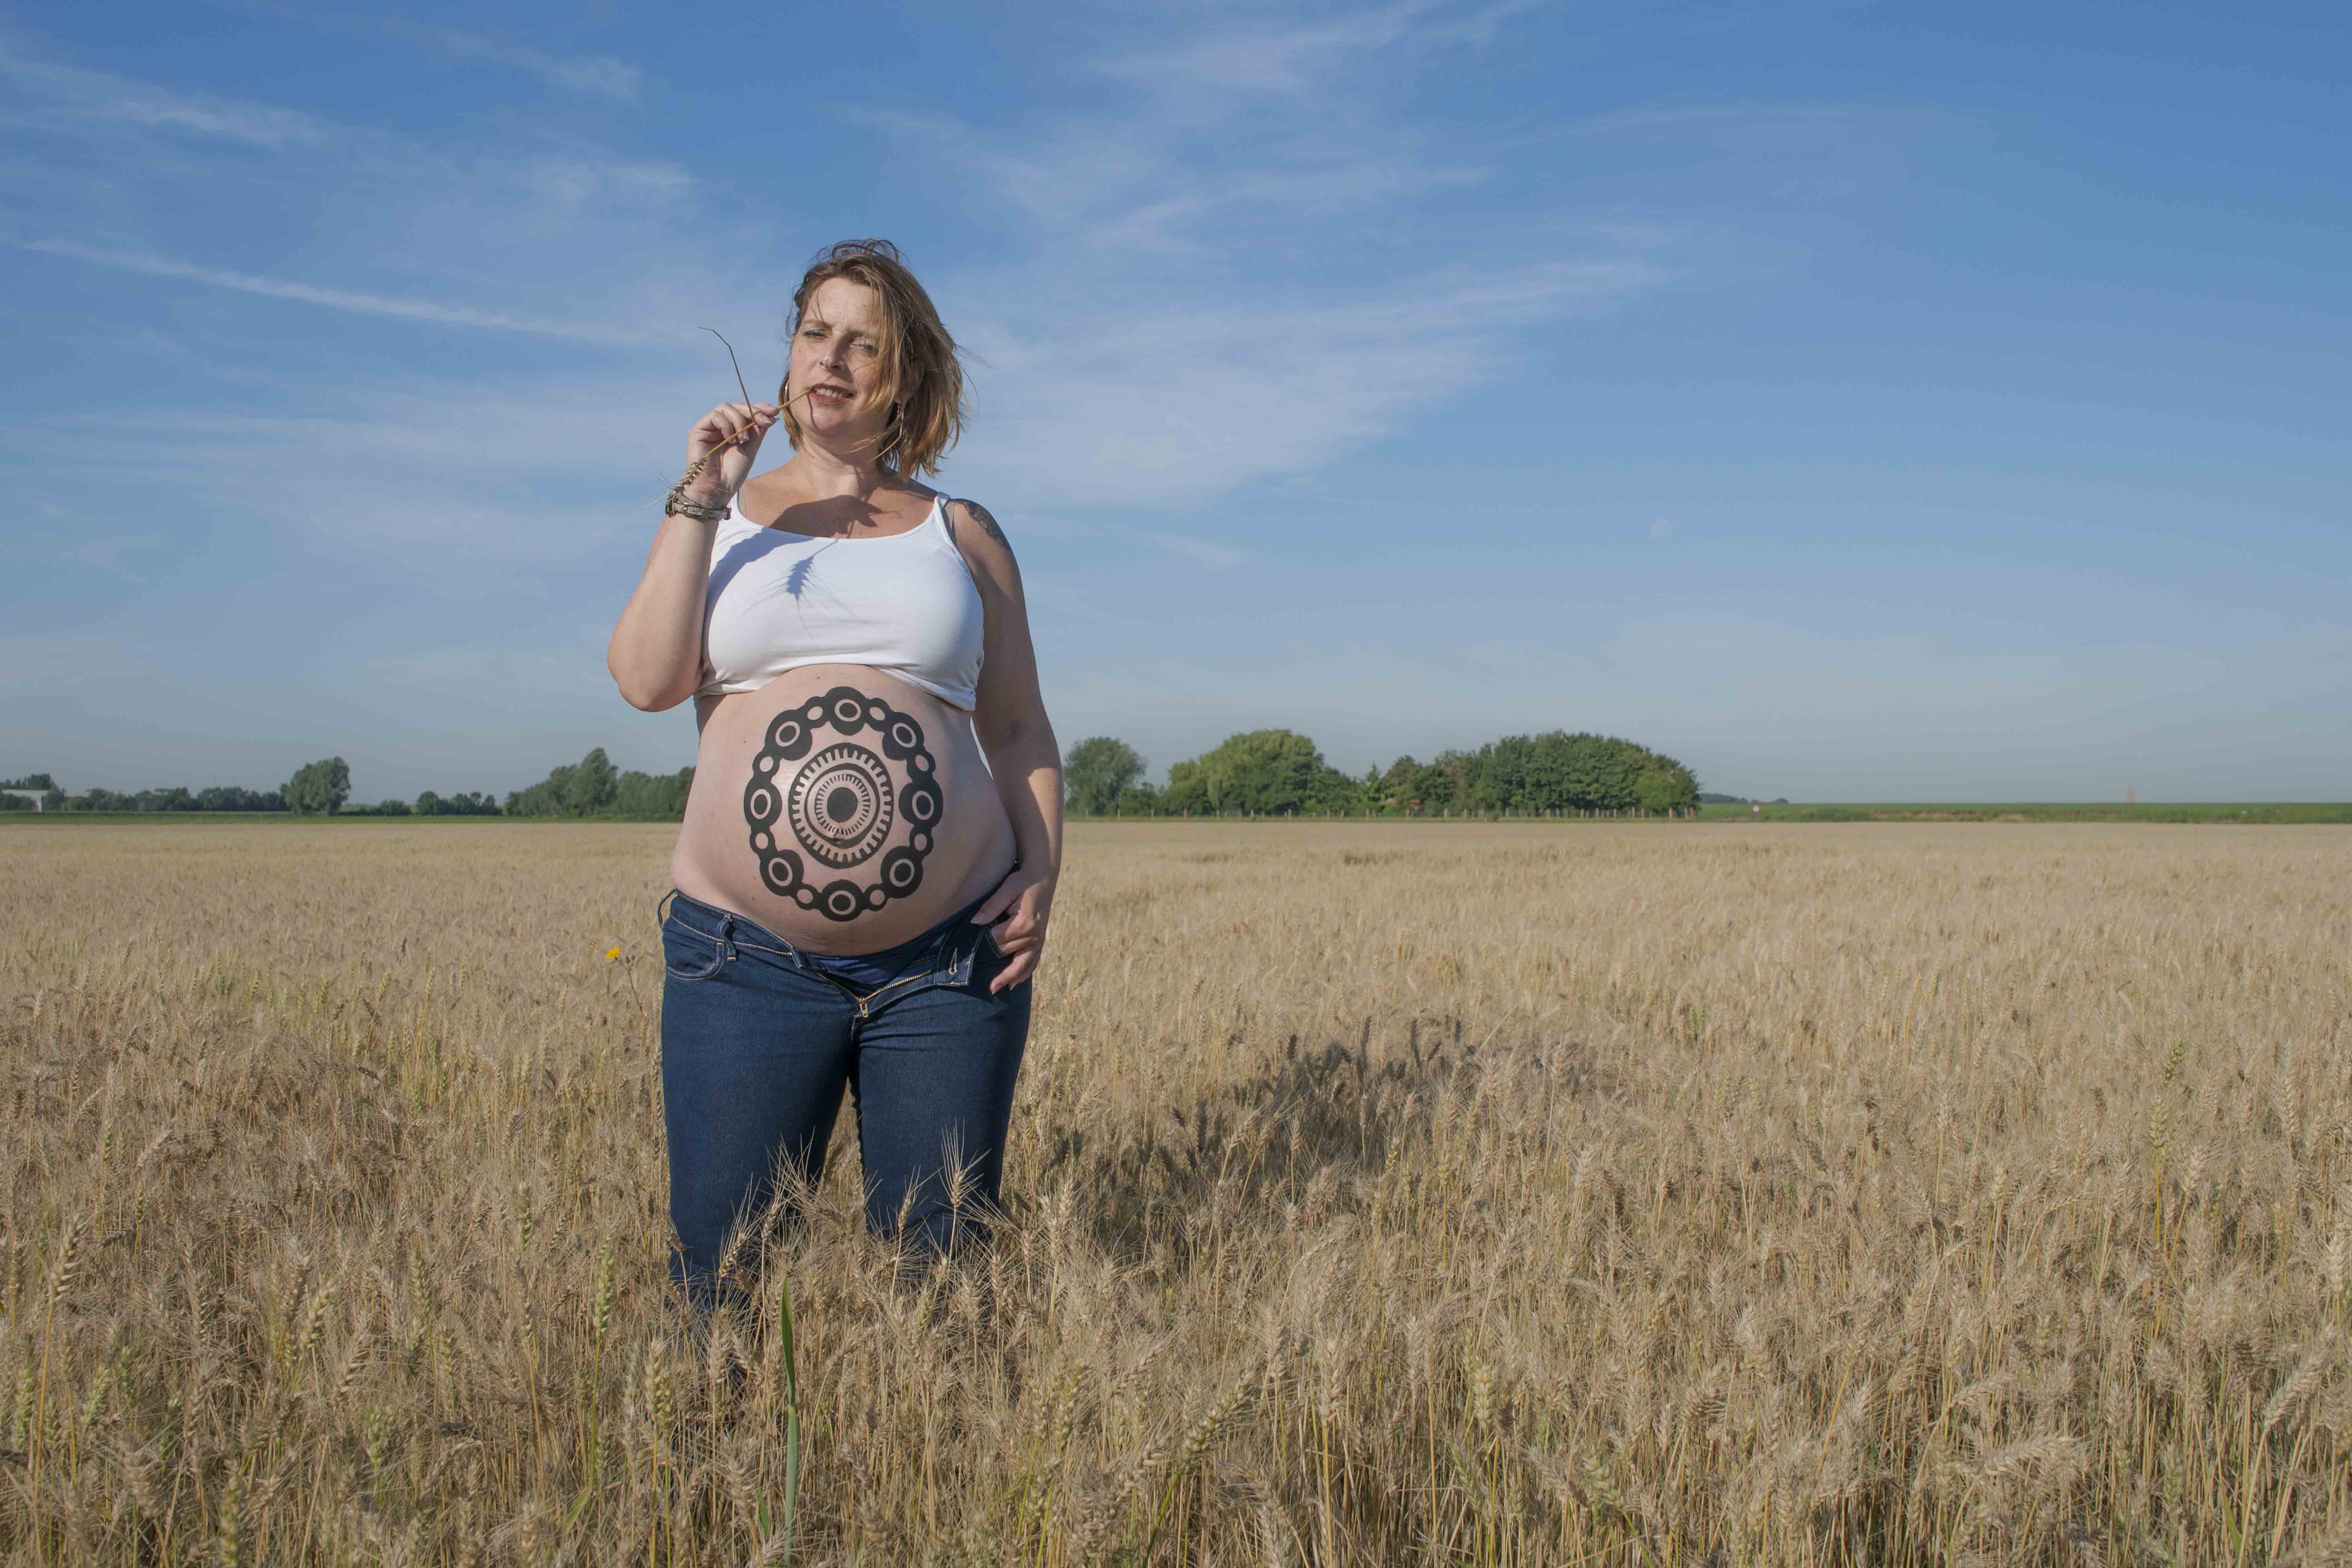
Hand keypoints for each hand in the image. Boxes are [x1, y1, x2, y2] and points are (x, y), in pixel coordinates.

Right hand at [681, 401, 778, 503]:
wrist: (717, 489)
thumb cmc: (732, 474)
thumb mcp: (750, 450)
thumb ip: (757, 432)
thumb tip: (769, 415)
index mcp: (732, 431)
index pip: (744, 412)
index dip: (759, 408)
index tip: (774, 412)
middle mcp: (719, 427)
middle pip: (736, 406)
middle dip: (753, 411)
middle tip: (764, 421)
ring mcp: (709, 428)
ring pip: (725, 407)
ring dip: (740, 420)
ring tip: (744, 439)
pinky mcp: (698, 430)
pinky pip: (715, 416)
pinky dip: (726, 424)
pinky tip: (731, 439)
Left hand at [971, 862, 1053, 993]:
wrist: (1043, 877)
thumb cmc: (1023, 881)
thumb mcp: (1007, 888)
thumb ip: (991, 906)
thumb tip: (975, 922)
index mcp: (1025, 924)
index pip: (997, 940)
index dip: (982, 943)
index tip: (967, 947)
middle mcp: (1034, 935)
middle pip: (1005, 952)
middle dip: (990, 959)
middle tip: (969, 970)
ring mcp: (1039, 940)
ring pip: (1022, 964)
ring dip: (1008, 977)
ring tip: (994, 988)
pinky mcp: (1041, 940)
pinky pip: (1033, 961)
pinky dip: (1024, 973)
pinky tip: (1014, 983)